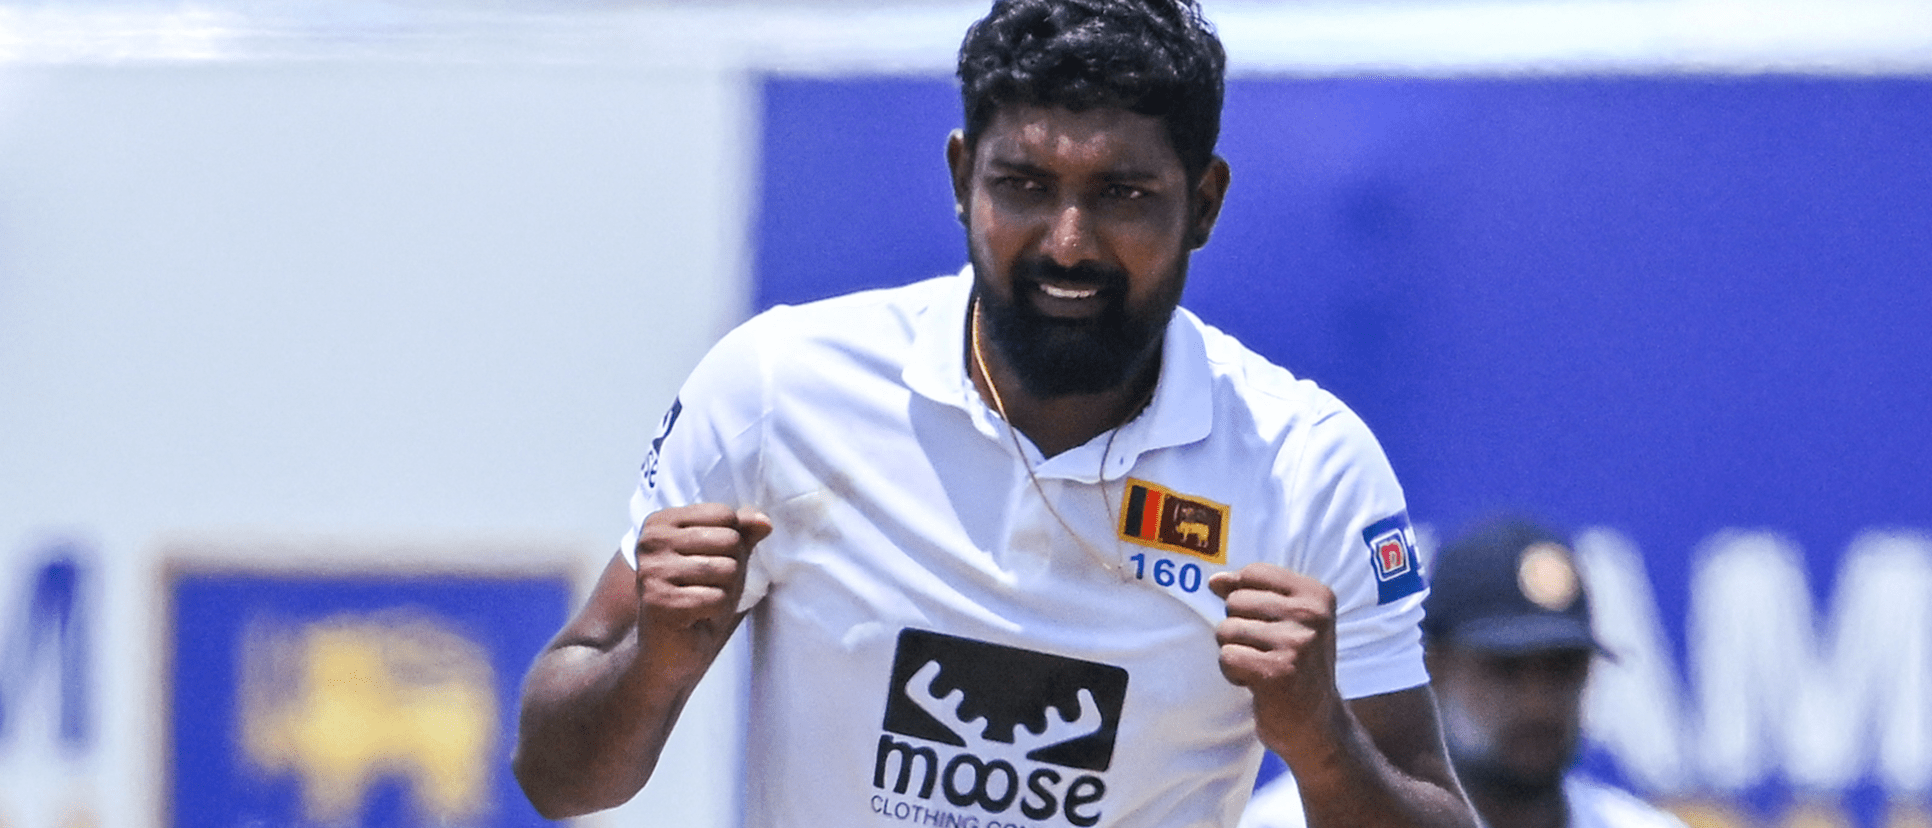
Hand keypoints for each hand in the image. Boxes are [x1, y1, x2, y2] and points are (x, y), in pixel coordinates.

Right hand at [634, 504, 771, 670]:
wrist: (670, 651)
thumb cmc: (698, 598)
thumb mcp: (725, 558)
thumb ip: (743, 533)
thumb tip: (765, 521)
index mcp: (661, 522)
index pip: (725, 515)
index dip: (733, 544)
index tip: (709, 564)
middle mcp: (651, 541)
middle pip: (730, 540)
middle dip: (731, 570)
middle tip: (705, 588)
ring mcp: (652, 570)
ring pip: (727, 569)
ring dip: (724, 592)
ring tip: (701, 602)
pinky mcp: (659, 601)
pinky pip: (717, 599)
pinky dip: (714, 613)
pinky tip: (694, 618)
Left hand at [1208, 563, 1347, 760]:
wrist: (1318, 724)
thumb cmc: (1296, 665)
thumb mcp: (1285, 621)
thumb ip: (1249, 593)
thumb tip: (1215, 581)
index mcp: (1316, 595)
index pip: (1253, 574)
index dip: (1243, 599)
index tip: (1265, 623)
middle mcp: (1311, 616)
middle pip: (1235, 602)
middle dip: (1238, 628)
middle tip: (1265, 652)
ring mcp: (1296, 645)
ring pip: (1226, 630)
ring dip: (1236, 652)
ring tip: (1262, 667)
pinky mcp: (1277, 673)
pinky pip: (1227, 657)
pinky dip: (1234, 673)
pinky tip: (1257, 683)